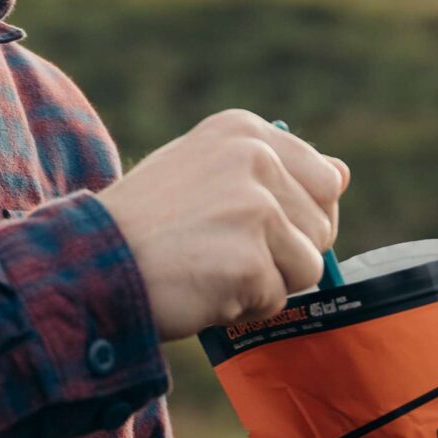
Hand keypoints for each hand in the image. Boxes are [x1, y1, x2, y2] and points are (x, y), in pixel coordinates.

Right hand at [96, 109, 348, 340]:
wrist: (93, 263)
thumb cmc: (148, 223)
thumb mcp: (206, 171)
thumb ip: (275, 170)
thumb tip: (343, 173)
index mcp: (245, 131)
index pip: (324, 179)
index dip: (295, 215)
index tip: (243, 223)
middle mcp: (255, 157)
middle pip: (322, 225)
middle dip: (283, 252)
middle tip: (220, 250)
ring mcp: (255, 207)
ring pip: (308, 266)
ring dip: (265, 282)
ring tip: (210, 269)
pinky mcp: (251, 258)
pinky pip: (278, 299)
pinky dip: (243, 307)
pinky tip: (202, 288)